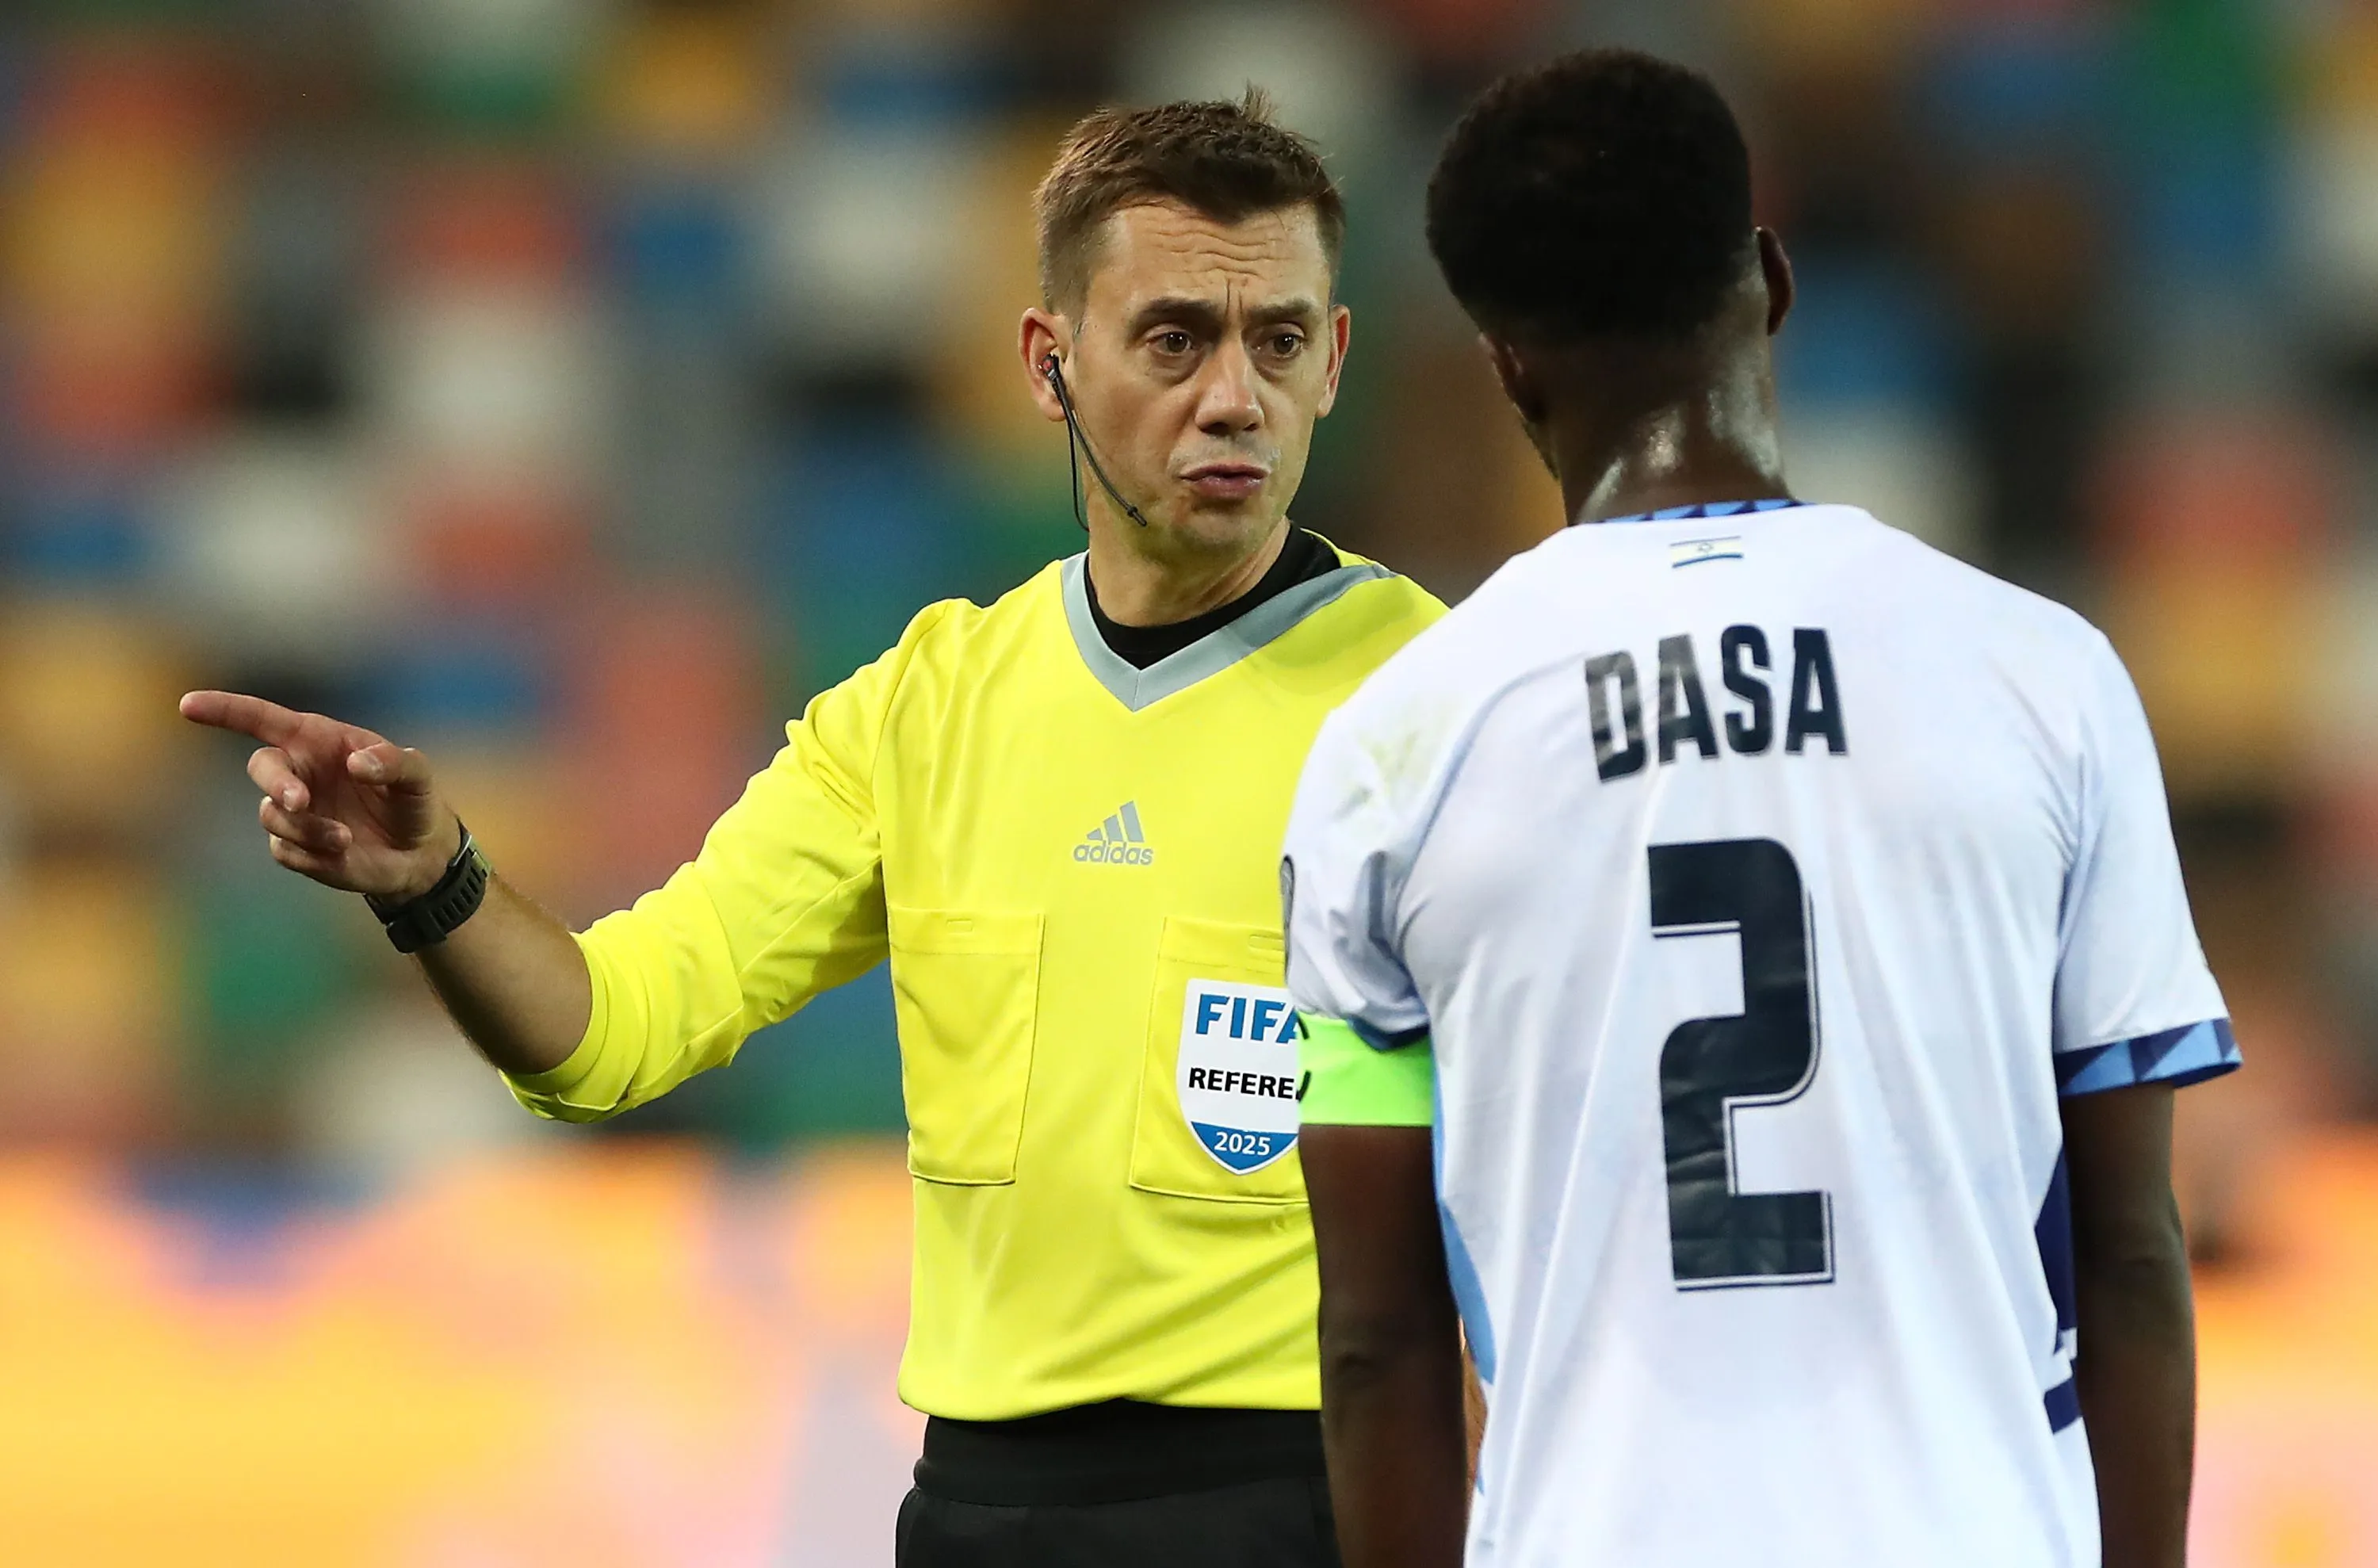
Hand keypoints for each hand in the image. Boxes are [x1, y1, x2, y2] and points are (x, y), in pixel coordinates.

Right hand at [179, 690, 460, 900]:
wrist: (418, 854)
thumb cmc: (413, 802)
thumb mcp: (417, 777)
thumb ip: (395, 762)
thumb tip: (358, 762)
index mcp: (318, 741)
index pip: (262, 719)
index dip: (224, 710)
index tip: (189, 705)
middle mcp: (299, 772)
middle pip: (261, 767)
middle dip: (276, 783)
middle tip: (300, 801)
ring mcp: (293, 812)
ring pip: (273, 816)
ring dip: (307, 828)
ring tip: (345, 838)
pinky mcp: (296, 848)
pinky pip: (286, 851)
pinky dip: (314, 854)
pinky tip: (342, 853)